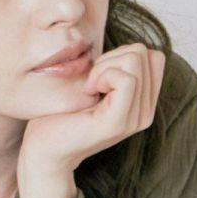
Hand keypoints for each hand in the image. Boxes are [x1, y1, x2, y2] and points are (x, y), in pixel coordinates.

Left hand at [19, 41, 164, 174]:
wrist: (42, 149)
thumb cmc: (61, 113)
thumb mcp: (95, 84)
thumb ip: (117, 69)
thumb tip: (132, 48)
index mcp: (144, 104)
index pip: (154, 56)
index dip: (123, 54)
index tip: (99, 74)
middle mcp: (145, 113)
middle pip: (145, 54)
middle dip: (112, 57)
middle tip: (90, 82)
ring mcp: (134, 120)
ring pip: (136, 61)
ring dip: (104, 66)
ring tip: (88, 88)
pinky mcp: (118, 123)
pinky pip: (126, 79)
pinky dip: (101, 75)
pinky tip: (87, 92)